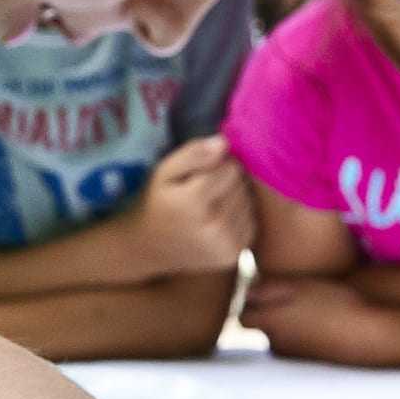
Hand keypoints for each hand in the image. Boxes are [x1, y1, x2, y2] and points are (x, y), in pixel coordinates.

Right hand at [126, 139, 259, 276]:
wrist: (148, 249)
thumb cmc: (156, 204)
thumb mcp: (163, 172)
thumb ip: (193, 153)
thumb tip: (224, 143)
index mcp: (193, 202)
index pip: (231, 168)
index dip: (218, 165)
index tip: (201, 174)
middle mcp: (213, 226)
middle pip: (241, 186)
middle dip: (227, 182)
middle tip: (204, 191)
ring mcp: (225, 245)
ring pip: (248, 203)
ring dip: (234, 200)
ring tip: (210, 206)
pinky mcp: (234, 255)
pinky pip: (250, 222)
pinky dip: (238, 218)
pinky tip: (217, 221)